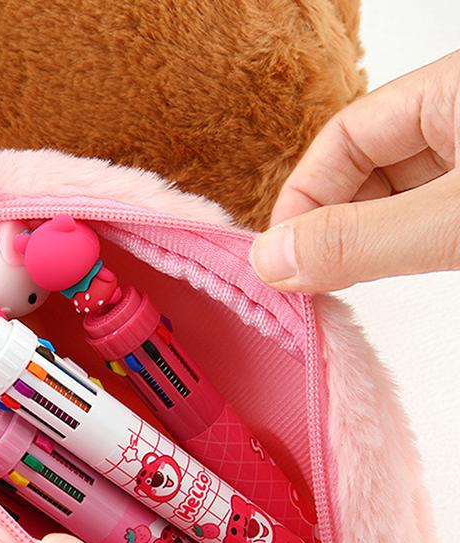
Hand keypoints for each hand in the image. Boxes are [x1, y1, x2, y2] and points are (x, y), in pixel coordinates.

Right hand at [251, 51, 459, 291]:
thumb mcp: (450, 220)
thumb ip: (361, 238)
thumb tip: (269, 260)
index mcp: (452, 89)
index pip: (345, 137)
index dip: (303, 197)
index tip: (280, 258)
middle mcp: (459, 120)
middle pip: (364, 169)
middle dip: (329, 227)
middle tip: (306, 282)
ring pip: (393, 202)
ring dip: (361, 246)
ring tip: (339, 287)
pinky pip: (422, 224)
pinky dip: (396, 254)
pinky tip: (383, 278)